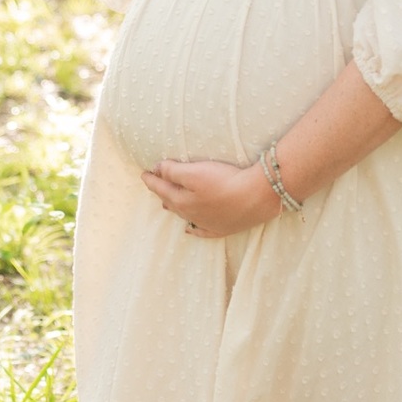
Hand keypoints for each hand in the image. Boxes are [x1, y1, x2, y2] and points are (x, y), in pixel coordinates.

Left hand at [141, 158, 281, 237]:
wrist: (257, 196)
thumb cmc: (225, 181)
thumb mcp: (195, 172)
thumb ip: (173, 171)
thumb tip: (156, 169)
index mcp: (182, 200)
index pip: (161, 188)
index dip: (151, 179)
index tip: (144, 173)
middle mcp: (191, 215)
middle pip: (172, 202)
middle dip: (162, 193)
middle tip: (155, 185)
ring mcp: (208, 224)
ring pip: (185, 216)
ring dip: (175, 209)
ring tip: (167, 204)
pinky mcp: (224, 228)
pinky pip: (203, 231)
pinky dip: (194, 230)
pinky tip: (190, 230)